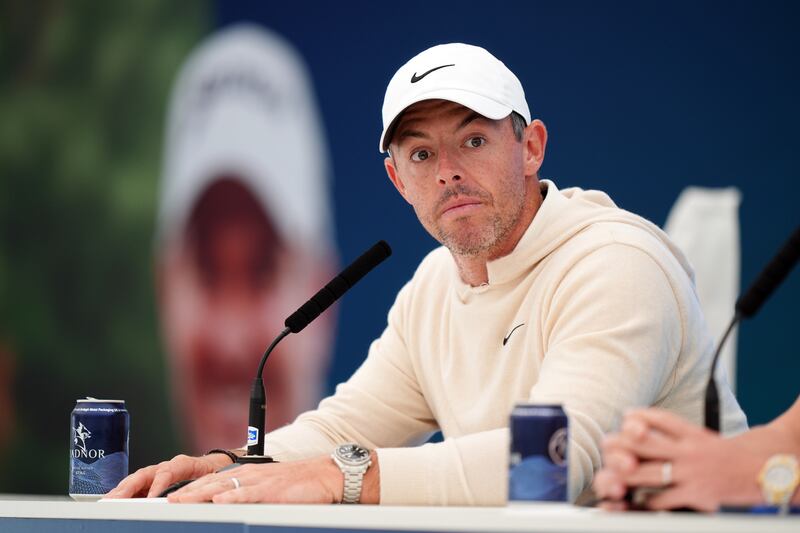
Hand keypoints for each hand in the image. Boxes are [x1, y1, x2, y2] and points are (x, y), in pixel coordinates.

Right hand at [105, 453, 232, 498]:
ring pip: (137, 478)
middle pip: (145, 474)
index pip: (168, 472)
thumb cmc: (213, 472)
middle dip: (129, 486)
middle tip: (116, 499)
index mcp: (183, 464)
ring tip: (108, 500)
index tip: (150, 498)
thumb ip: (199, 488)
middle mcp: (167, 466)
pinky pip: (137, 484)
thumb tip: (189, 498)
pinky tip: (114, 499)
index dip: (158, 485)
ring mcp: (159, 471)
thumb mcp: (211, 481)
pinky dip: (125, 491)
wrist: (215, 465)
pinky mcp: (154, 479)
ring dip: (122, 489)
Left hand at [166, 455, 342, 503]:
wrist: (325, 475)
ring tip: (180, 502)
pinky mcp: (272, 491)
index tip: (172, 498)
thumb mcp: (268, 487)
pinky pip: (248, 494)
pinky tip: (218, 502)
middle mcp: (249, 475)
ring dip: (199, 495)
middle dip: (187, 493)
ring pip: (223, 488)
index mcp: (246, 474)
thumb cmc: (298, 484)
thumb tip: (227, 505)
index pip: (212, 481)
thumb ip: (248, 494)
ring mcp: (259, 482)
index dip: (191, 489)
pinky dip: (232, 498)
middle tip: (166, 502)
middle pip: (211, 484)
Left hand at [593, 409, 762, 511]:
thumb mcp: (700, 436)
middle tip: (607, 446)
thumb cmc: (722, 455)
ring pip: (648, 472)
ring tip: (612, 477)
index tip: (626, 415)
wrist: (760, 473)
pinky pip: (663, 498)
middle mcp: (689, 450)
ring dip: (626, 475)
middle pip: (646, 444)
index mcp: (692, 434)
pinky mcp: (695, 494)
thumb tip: (635, 422)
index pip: (661, 418)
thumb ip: (672, 432)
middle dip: (621, 446)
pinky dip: (646, 500)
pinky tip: (636, 499)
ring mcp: (691, 473)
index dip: (640, 415)